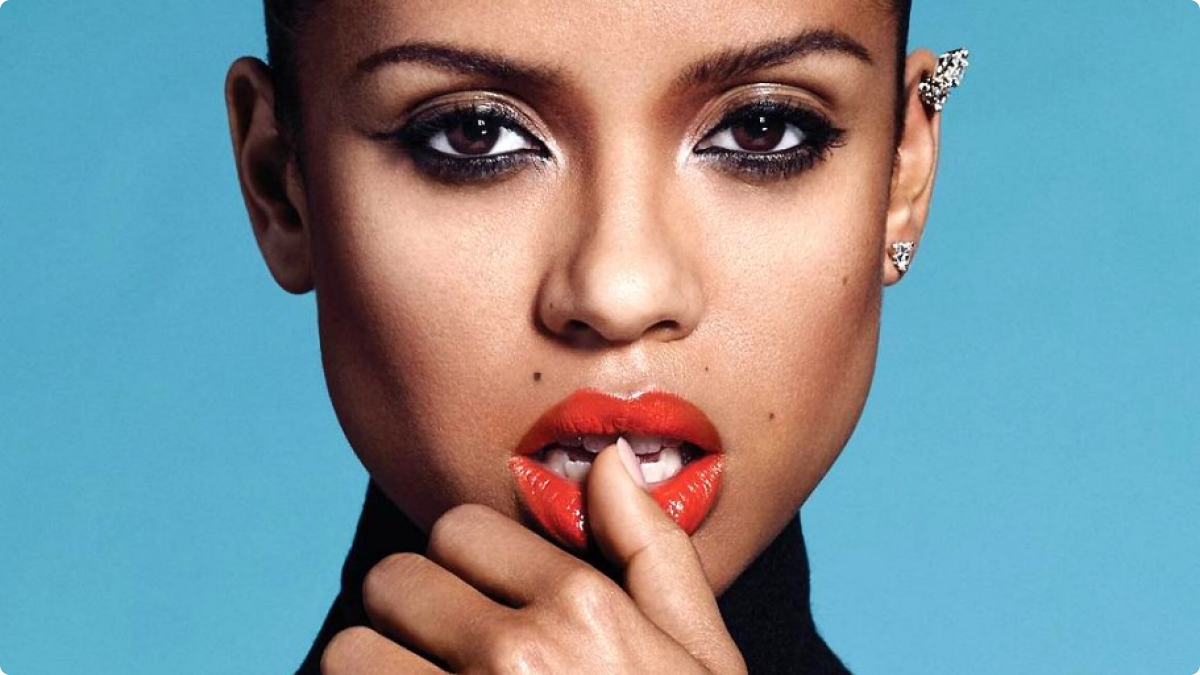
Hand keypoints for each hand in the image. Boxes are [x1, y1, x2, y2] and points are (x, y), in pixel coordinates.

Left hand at [321, 439, 747, 673]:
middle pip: (393, 581)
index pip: (458, 529)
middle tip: (451, 657)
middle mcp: (514, 657)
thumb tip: (610, 459)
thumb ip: (653, 550)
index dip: (470, 563)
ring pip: (348, 653)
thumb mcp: (702, 656)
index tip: (489, 601)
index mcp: (583, 609)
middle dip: (415, 612)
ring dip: (375, 672)